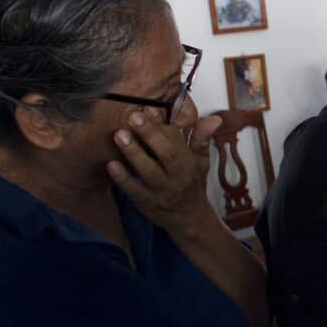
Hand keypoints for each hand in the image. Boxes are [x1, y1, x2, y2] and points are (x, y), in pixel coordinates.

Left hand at [106, 105, 222, 235]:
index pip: (178, 139)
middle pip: (166, 153)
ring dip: (134, 153)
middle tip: (133, 116)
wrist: (189, 218)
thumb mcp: (201, 160)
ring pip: (148, 171)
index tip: (150, 108)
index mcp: (189, 162)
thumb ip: (202, 138)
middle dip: (150, 134)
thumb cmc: (192, 184)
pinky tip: (111, 165)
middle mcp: (177, 175)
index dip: (164, 123)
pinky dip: (123, 179)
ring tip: (120, 135)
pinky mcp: (147, 203)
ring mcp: (161, 190)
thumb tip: (215, 118)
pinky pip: (134, 190)